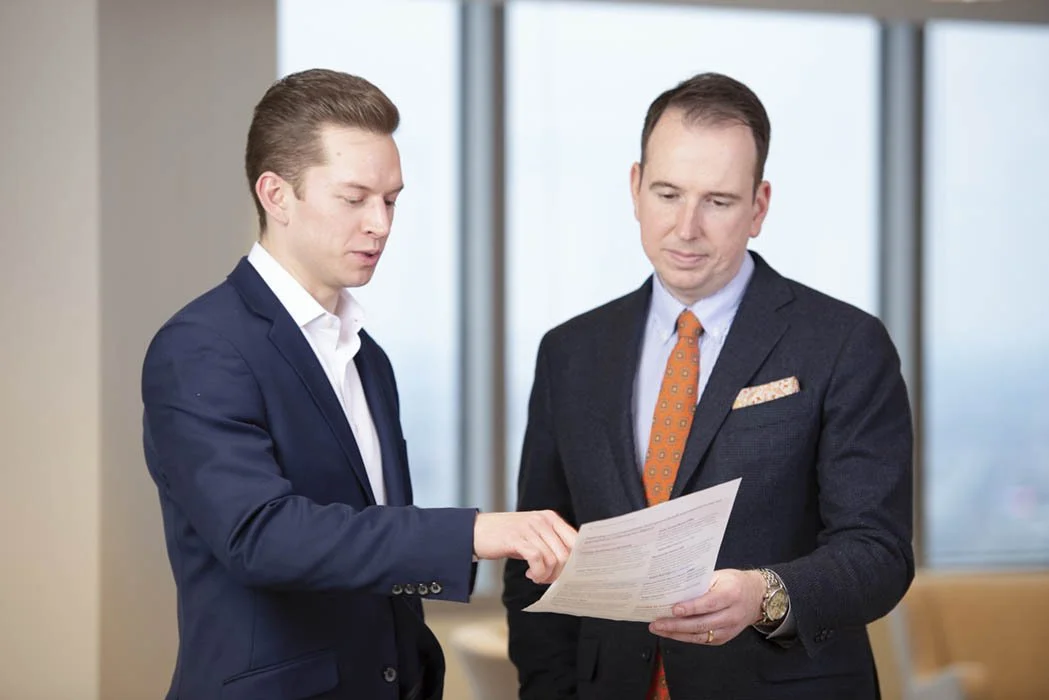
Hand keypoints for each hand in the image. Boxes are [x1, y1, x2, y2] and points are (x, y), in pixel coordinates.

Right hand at [474, 511, 576, 583]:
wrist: (477, 531)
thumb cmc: (508, 537)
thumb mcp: (533, 535)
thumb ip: (551, 544)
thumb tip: (571, 567)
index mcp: (550, 518)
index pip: (576, 539)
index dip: (577, 560)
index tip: (571, 575)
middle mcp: (542, 520)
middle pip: (566, 553)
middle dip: (560, 573)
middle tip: (549, 580)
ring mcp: (529, 528)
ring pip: (552, 559)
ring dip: (546, 575)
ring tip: (537, 577)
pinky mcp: (516, 538)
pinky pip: (536, 559)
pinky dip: (536, 572)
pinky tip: (529, 574)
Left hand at [648, 569, 764, 645]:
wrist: (756, 597)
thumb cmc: (734, 583)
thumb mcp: (719, 576)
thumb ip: (700, 584)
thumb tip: (674, 588)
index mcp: (731, 594)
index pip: (709, 603)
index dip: (691, 608)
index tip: (674, 609)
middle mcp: (732, 614)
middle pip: (702, 623)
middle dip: (676, 625)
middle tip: (657, 623)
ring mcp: (729, 629)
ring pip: (700, 635)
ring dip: (677, 634)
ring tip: (659, 629)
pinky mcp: (724, 638)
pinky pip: (703, 640)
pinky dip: (685, 637)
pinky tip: (671, 633)